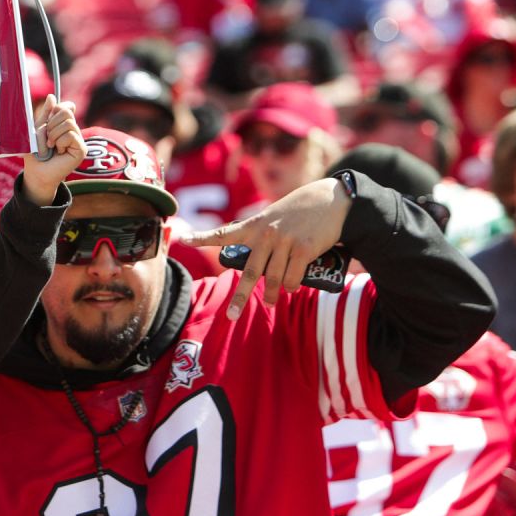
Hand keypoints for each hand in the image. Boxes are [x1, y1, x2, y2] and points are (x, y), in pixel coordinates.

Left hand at [21, 95, 84, 205]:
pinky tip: (58, 152)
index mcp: (64, 124)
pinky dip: (60, 142)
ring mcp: (79, 140)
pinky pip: (71, 135)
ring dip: (54, 134)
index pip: (68, 106)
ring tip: (51, 145)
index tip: (48, 119)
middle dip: (52, 123)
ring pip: (69, 123)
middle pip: (67, 112)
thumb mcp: (38, 128)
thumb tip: (52, 96)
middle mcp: (74, 131)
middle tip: (47, 138)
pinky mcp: (81, 150)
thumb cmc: (35, 151)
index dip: (58, 108)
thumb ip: (46, 113)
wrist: (36, 171)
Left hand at [183, 177, 352, 318]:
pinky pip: (293, 278)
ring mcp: (285, 242)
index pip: (223, 233)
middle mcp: (266, 234)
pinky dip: (291, 286)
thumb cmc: (301, 210)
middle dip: (240, 297)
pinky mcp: (304, 249)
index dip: (202, 238)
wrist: (331, 199)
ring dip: (272, 294)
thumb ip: (261, 236)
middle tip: (232, 315)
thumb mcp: (274, 216)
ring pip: (273, 279)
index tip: (184, 240)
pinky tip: (291, 288)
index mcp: (254, 225)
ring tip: (270, 301)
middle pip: (249, 273)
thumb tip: (258, 266)